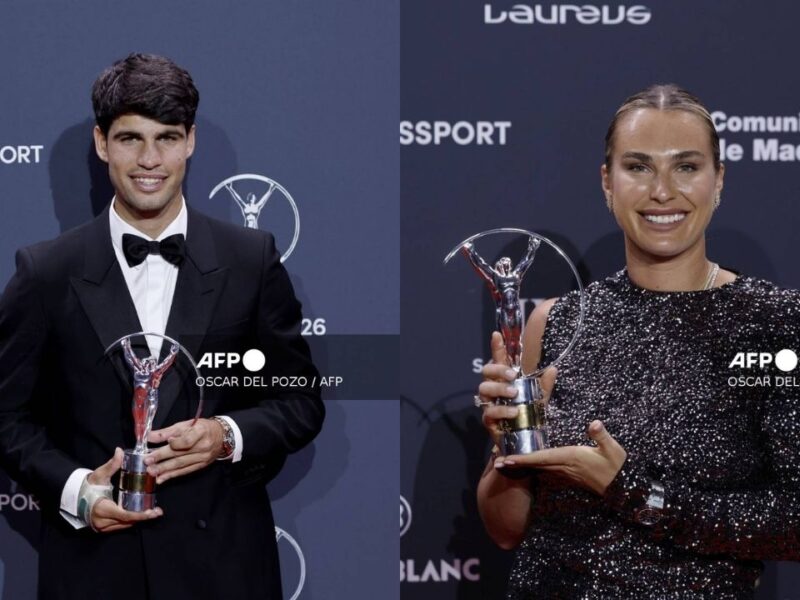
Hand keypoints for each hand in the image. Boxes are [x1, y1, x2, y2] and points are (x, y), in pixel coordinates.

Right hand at [86, 448, 162, 532]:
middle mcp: (101, 521)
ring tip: (153, 513)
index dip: (139, 515)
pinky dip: (130, 521)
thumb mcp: (100, 474)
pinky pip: (119, 526)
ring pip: (124, 525)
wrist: (75, 497)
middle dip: (143, 517)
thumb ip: (112, 464)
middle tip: (158, 512)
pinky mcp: (102, 528)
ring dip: (137, 520)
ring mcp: (101, 527)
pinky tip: (140, 515)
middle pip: (127, 521)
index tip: (152, 513)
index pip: (124, 515)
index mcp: (102, 508)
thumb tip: (120, 451)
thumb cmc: (89, 486)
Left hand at [145, 418, 223, 483]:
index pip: (187, 440)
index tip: (165, 442)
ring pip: (181, 464)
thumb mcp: (187, 424)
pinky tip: (161, 479)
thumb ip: (168, 431)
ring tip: (151, 472)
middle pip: (180, 453)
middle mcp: (203, 446)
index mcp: (201, 432)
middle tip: (148, 461)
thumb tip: (150, 436)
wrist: (221, 436)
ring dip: (165, 469)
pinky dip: (172, 475)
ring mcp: (202, 458)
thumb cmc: (202, 428)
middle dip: (162, 457)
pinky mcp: (200, 466)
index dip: (176, 443)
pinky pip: (185, 471)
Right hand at [478, 331, 556, 446]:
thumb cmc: (529, 416)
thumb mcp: (540, 399)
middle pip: (487, 372)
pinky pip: (490, 412)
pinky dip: (502, 410)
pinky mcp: (488, 420)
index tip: (497, 335)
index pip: (498, 360)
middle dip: (498, 370)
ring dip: (499, 389)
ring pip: (484, 389)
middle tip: (512, 374)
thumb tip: (553, 369)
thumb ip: (544, 385)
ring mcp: (489, 404)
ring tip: (514, 393)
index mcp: (505, 381)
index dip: (497, 347)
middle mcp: (494, 390)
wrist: (525, 442)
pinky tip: (514, 412)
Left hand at [494, 420, 626, 495]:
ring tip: (504, 461)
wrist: (621, 487)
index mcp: (570, 457)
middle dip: (516, 463)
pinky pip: (545, 470)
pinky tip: (524, 464)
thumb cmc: (616, 465)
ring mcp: (564, 472)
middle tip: (496, 461)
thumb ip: (602, 436)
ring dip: (521, 465)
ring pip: (538, 467)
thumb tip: (595, 424)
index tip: (507, 458)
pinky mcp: (567, 475)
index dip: (524, 458)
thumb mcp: (612, 449)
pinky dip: (532, 466)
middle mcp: (563, 466)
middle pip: (534, 464)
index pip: (542, 457)